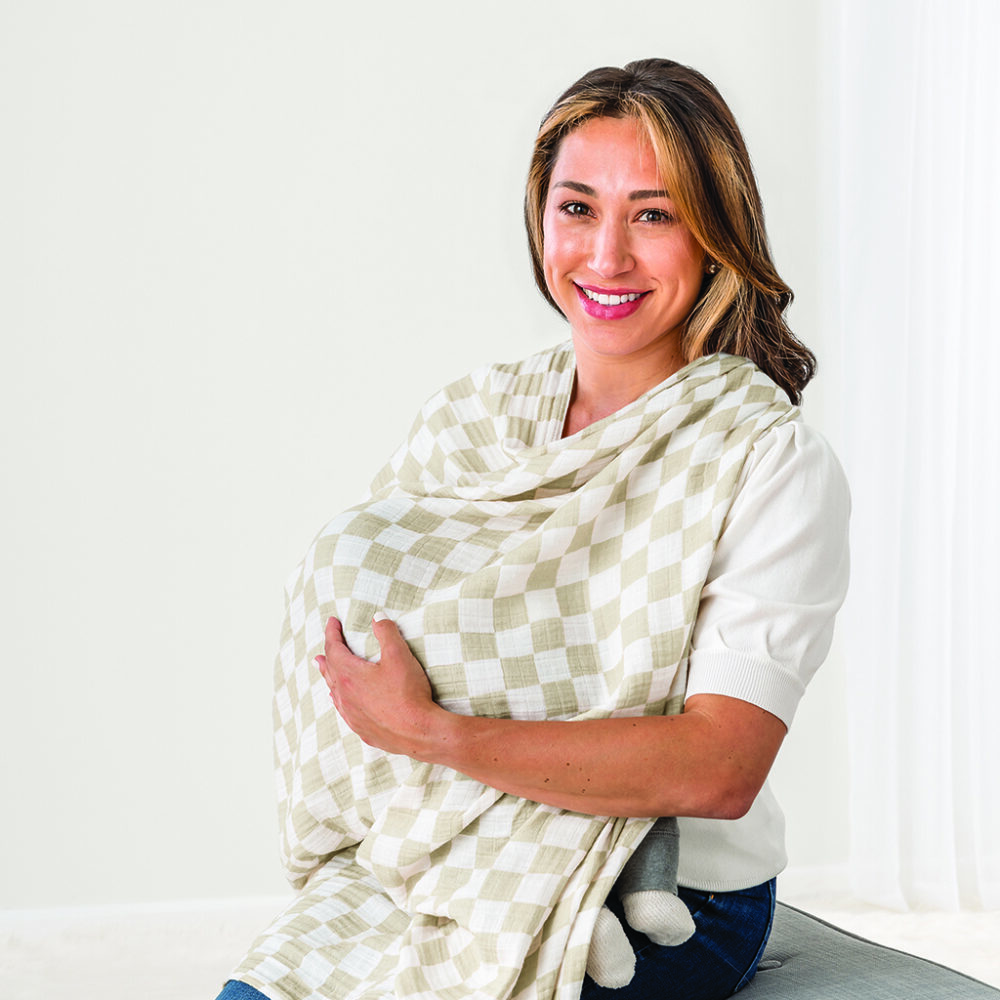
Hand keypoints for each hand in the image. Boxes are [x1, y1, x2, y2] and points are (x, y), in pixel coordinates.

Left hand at [316, 615, 441, 757]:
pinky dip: (338, 698)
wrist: (418, 732)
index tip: (332, 621)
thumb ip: (387, 632)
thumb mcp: (399, 655)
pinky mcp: (361, 729)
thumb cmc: (408, 694)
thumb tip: (378, 617)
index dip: (332, 633)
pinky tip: (338, 699)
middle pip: (330, 670)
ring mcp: (352, 714)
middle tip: (323, 648)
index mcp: (350, 675)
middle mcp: (345, 695)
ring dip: (328, 676)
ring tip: (323, 668)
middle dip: (327, 654)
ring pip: (333, 691)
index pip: (334, 648)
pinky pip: (343, 709)